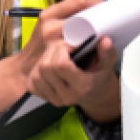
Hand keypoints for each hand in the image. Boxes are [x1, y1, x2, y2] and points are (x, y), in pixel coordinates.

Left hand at [18, 0, 119, 115]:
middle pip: (46, 67)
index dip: (62, 50)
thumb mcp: (107, 64)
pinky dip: (37, 71)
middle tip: (62, 48)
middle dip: (52, 52)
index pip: (61, 65)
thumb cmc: (99, 74)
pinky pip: (32, 81)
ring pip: (37, 73)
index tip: (70, 45)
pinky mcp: (45, 99)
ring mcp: (54, 99)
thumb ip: (107, 53)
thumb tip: (104, 40)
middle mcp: (67, 96)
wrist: (94, 94)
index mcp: (82, 87)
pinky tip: (49, 67)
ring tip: (56, 56)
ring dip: (44, 60)